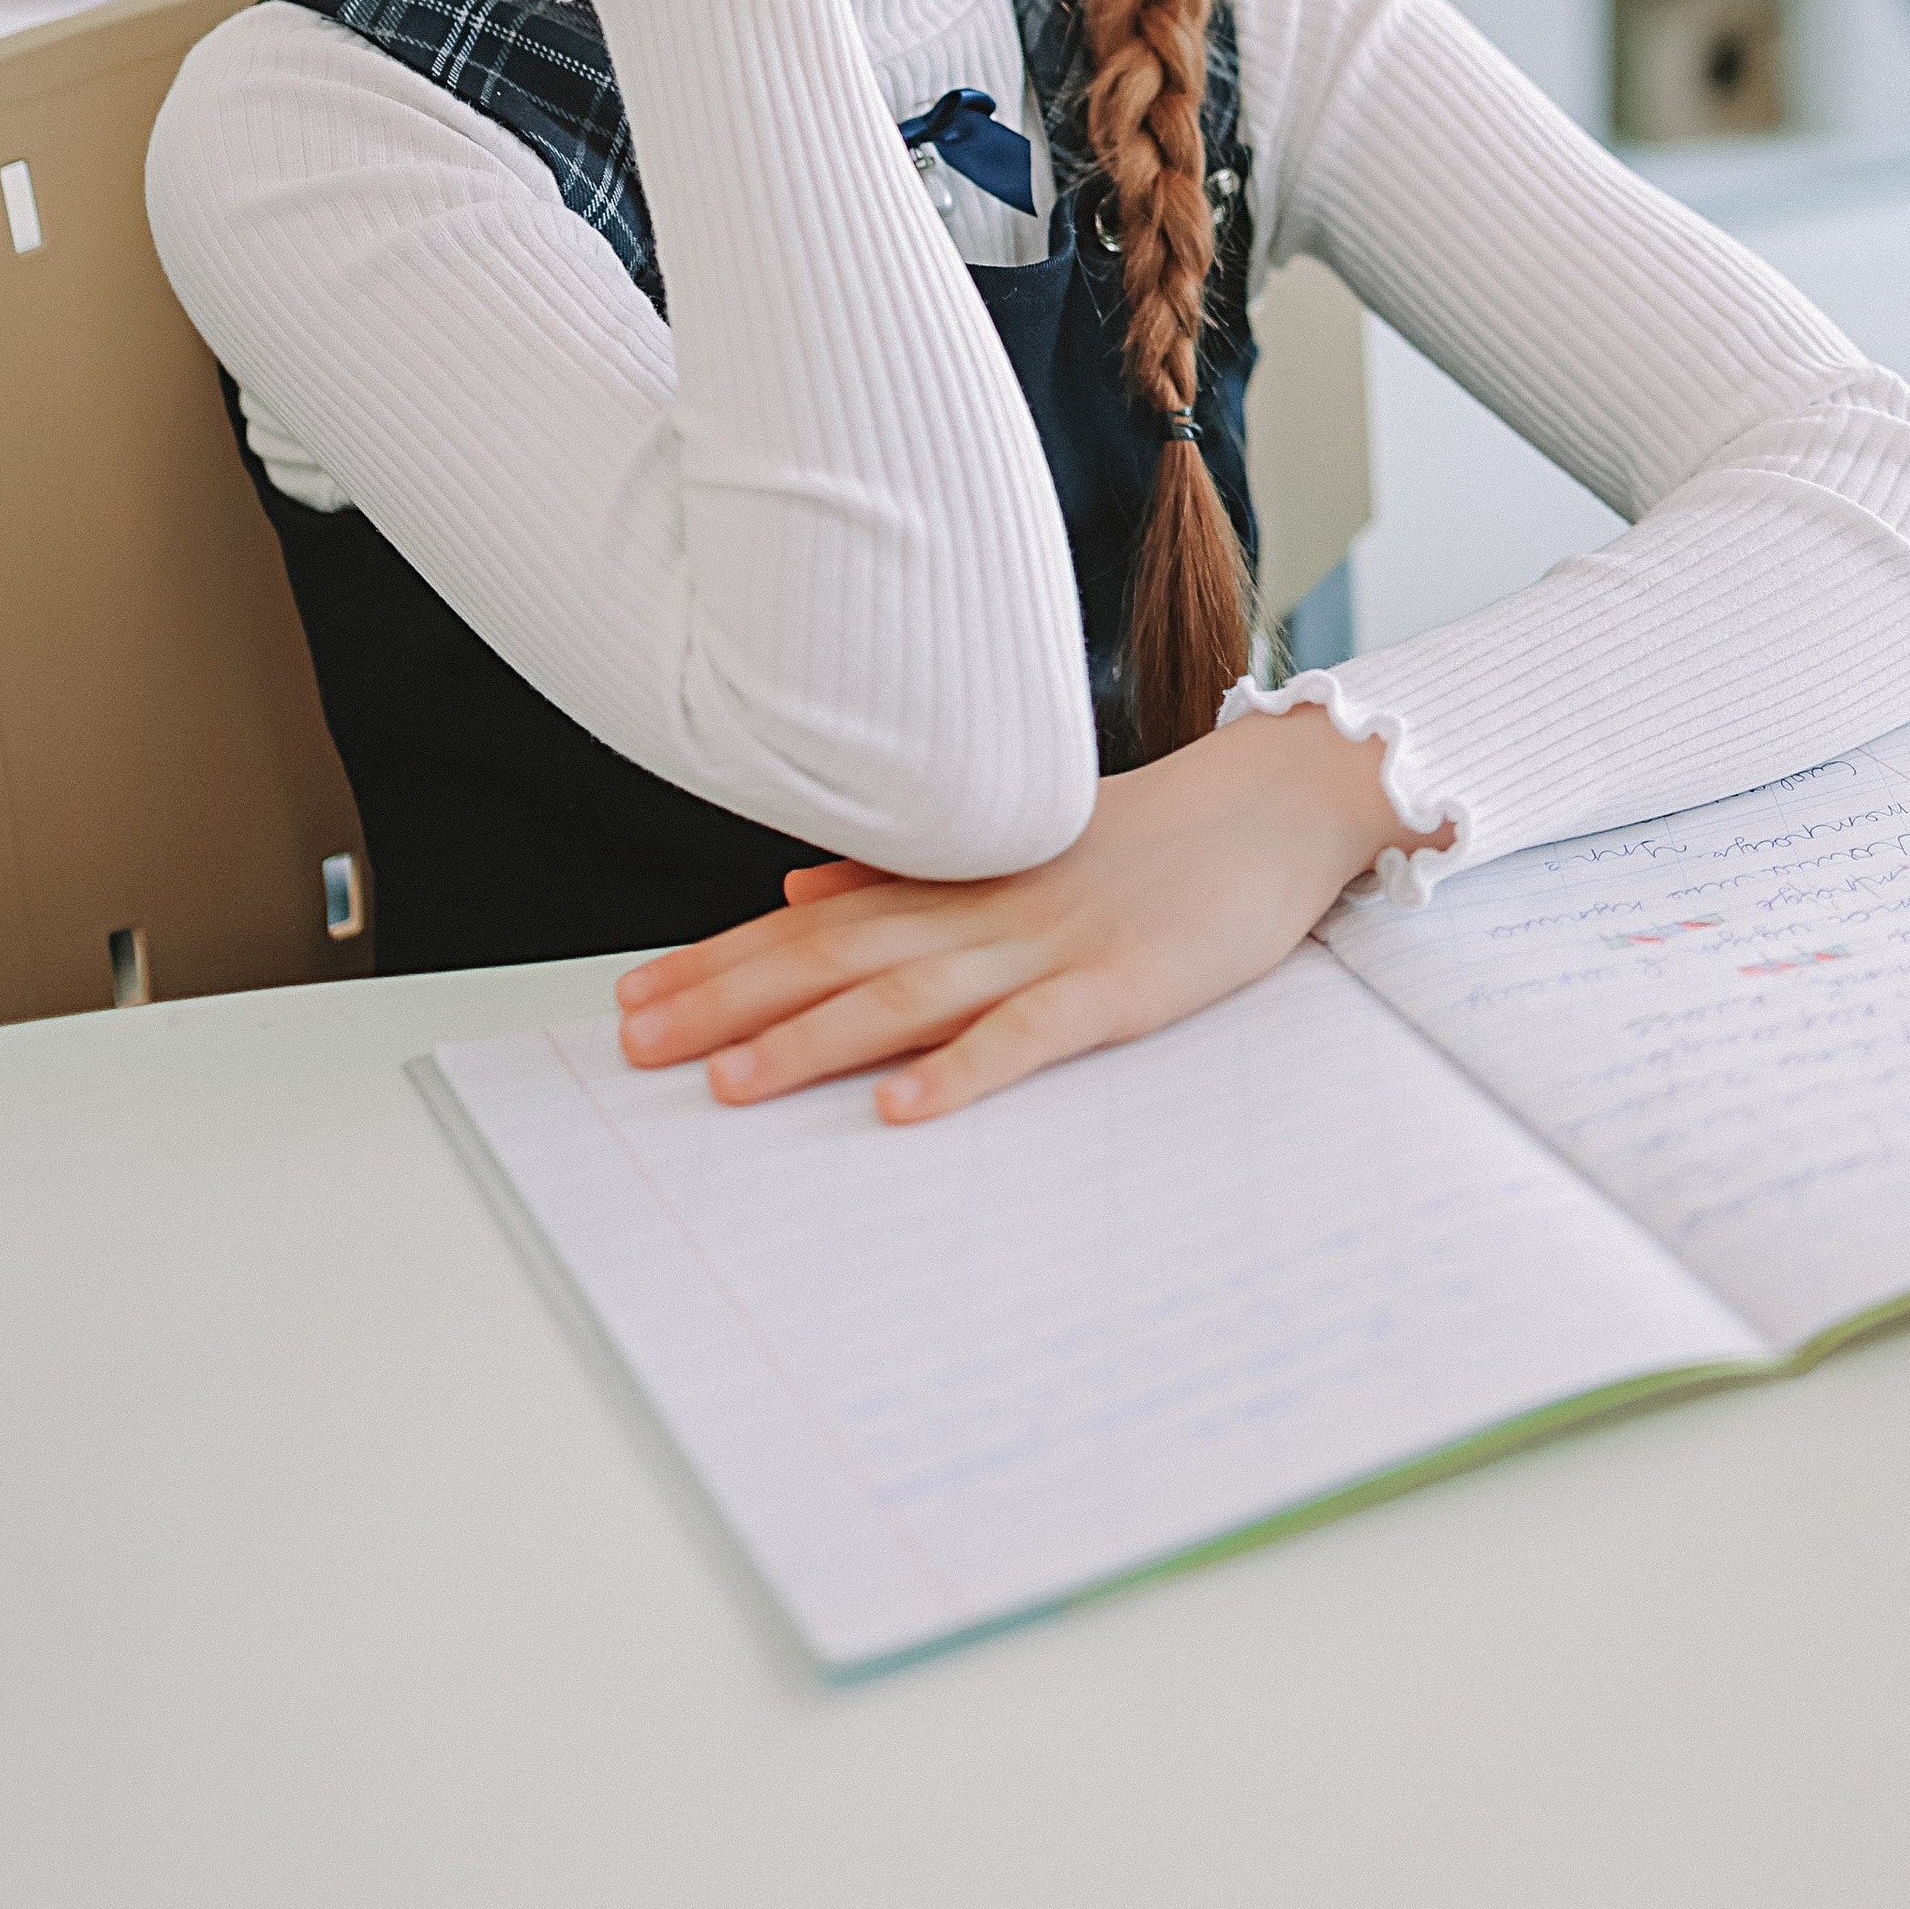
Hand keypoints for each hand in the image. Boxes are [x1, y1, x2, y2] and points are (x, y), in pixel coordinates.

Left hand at [615, 705, 1448, 1123]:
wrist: (1278, 799)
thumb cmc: (1152, 833)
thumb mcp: (1016, 840)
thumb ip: (906, 868)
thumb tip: (793, 885)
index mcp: (957, 879)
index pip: (811, 922)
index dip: (718, 959)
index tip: (632, 994)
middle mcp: (985, 908)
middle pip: (834, 956)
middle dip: (726, 1000)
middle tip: (630, 1042)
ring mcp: (1051, 945)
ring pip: (909, 996)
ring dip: (812, 1040)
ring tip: (726, 1084)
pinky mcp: (1120, 986)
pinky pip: (1029, 1035)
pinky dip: (963, 1070)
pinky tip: (900, 1109)